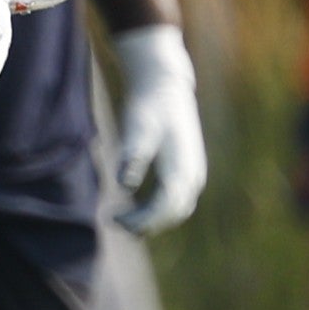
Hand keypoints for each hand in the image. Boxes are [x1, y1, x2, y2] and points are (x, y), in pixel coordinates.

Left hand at [111, 25, 205, 236]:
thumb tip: (125, 185)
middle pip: (173, 214)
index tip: (115, 218)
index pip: (166, 208)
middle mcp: (194, 175)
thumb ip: (133, 156)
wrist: (166, 86)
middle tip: (114, 222)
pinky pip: (176, 200)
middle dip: (145, 224)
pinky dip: (157, 210)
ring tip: (122, 220)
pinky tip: (135, 208)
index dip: (142, 220)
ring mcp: (194, 174)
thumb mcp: (138, 128)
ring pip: (177, 210)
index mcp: (183, 168)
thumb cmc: (149, 106)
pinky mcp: (188, 170)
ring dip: (152, 220)